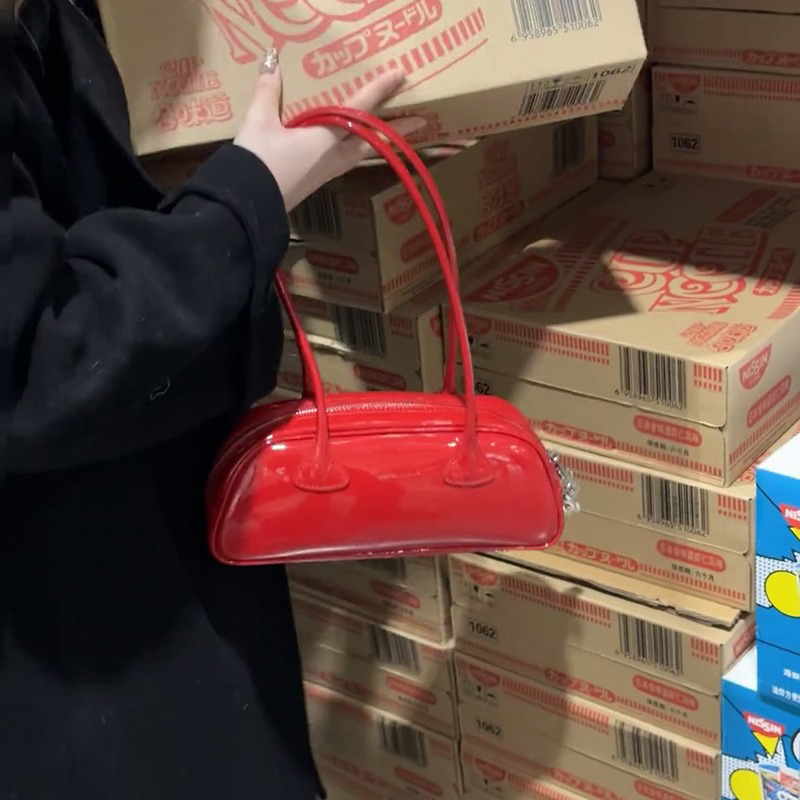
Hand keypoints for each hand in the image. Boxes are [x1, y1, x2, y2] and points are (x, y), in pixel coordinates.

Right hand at [234, 54, 426, 211]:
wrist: (247, 208)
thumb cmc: (256, 165)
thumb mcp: (258, 122)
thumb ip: (267, 91)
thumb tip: (271, 61)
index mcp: (324, 140)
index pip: (357, 109)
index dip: (379, 90)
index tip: (400, 76)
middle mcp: (333, 157)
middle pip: (372, 140)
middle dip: (397, 130)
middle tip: (421, 121)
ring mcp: (326, 172)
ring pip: (361, 153)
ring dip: (379, 142)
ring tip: (393, 134)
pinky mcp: (317, 180)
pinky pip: (346, 161)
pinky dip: (357, 149)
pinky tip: (353, 147)